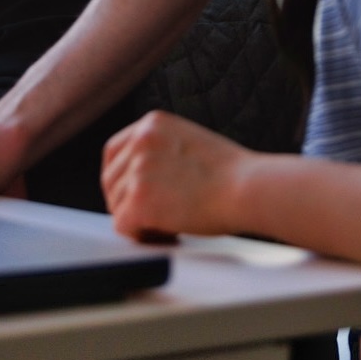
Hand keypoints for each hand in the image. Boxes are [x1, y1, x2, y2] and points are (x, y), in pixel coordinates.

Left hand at [101, 110, 251, 241]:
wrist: (249, 188)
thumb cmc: (233, 174)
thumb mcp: (189, 142)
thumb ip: (162, 151)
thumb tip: (142, 178)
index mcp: (152, 123)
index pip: (114, 151)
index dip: (120, 177)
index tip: (129, 194)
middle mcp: (140, 141)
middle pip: (110, 180)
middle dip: (126, 201)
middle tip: (151, 218)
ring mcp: (138, 170)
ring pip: (117, 205)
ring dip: (138, 220)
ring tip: (169, 226)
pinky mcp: (139, 200)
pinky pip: (122, 226)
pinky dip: (140, 236)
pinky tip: (165, 235)